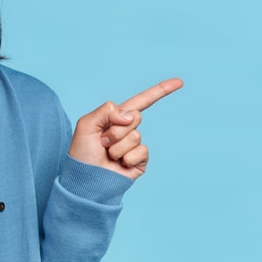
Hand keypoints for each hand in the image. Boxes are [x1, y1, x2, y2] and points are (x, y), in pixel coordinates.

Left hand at [67, 78, 182, 179]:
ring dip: (117, 146)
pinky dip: (127, 158)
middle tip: (102, 142)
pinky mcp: (140, 161)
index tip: (180, 82)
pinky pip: (142, 151)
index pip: (141, 101)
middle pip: (135, 117)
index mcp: (116, 118)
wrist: (85, 180)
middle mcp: (127, 130)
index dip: (160, 91)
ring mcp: (135, 146)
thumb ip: (106, 111)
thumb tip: (131, 115)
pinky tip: (119, 164)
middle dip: (116, 129)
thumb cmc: (82, 153)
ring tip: (107, 155)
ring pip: (135, 136)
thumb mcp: (86, 124)